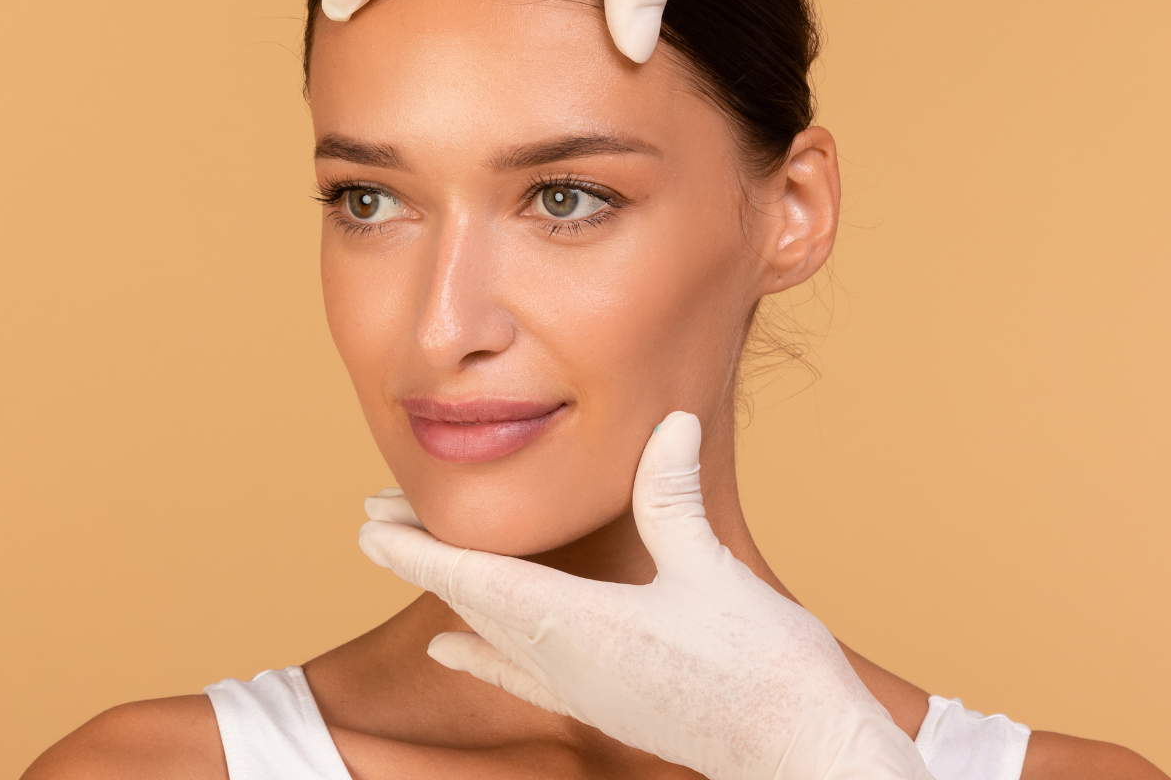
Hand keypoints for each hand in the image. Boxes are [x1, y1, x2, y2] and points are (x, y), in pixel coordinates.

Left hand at [358, 412, 935, 779]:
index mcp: (576, 626)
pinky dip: (477, 653)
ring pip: (489, 633)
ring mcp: (580, 689)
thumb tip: (668, 423)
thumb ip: (674, 497)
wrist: (801, 752)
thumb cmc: (761, 667)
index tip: (368, 521)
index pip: (472, 578)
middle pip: (468, 600)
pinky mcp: (604, 703)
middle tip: (376, 513)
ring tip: (406, 558)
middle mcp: (563, 663)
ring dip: (448, 590)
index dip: (417, 547)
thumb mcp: (709, 569)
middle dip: (422, 553)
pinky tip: (449, 650)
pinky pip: (518, 673)